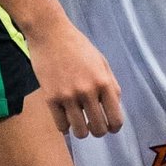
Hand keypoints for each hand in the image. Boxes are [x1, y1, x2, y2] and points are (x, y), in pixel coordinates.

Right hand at [27, 16, 122, 139]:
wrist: (49, 33)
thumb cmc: (77, 45)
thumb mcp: (101, 61)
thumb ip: (111, 84)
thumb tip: (115, 107)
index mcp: (104, 82)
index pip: (116, 119)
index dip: (114, 127)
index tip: (110, 126)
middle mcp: (88, 92)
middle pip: (98, 129)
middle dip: (98, 130)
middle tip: (93, 123)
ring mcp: (68, 96)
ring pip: (80, 132)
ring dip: (81, 130)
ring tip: (78, 121)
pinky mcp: (51, 98)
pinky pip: (61, 126)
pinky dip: (65, 125)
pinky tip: (65, 116)